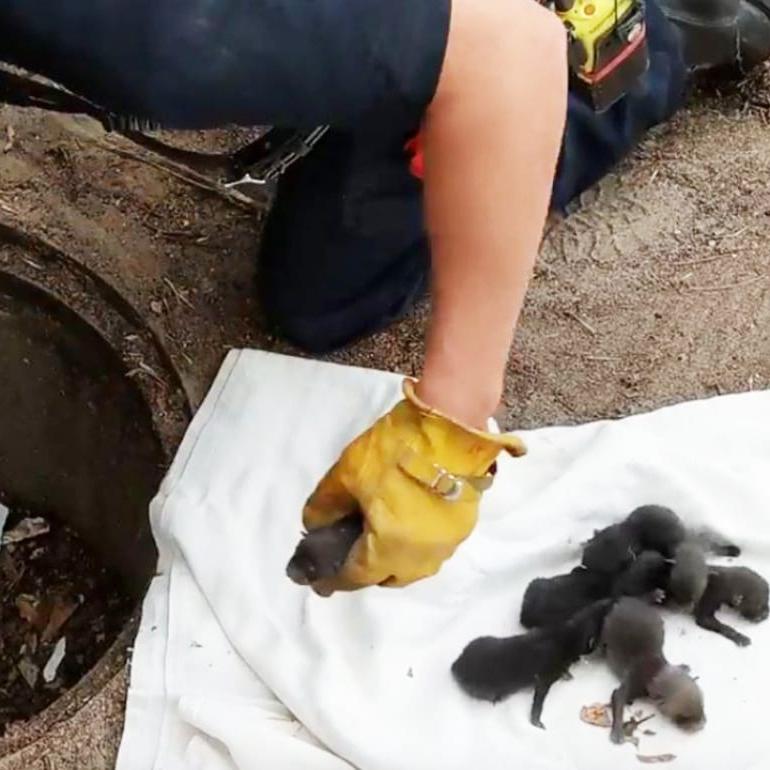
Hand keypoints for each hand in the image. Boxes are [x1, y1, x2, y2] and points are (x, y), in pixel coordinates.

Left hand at [302, 378, 525, 594]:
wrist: (451, 427)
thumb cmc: (395, 452)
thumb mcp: (347, 474)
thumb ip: (325, 506)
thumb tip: (315, 524)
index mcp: (390, 551)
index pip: (354, 577)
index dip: (333, 580)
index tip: (318, 581)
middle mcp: (420, 559)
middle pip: (387, 577)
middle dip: (366, 571)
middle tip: (349, 549)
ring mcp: (446, 545)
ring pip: (412, 566)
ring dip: (392, 559)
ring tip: (377, 536)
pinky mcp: (463, 527)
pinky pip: (430, 548)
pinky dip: (413, 543)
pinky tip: (404, 522)